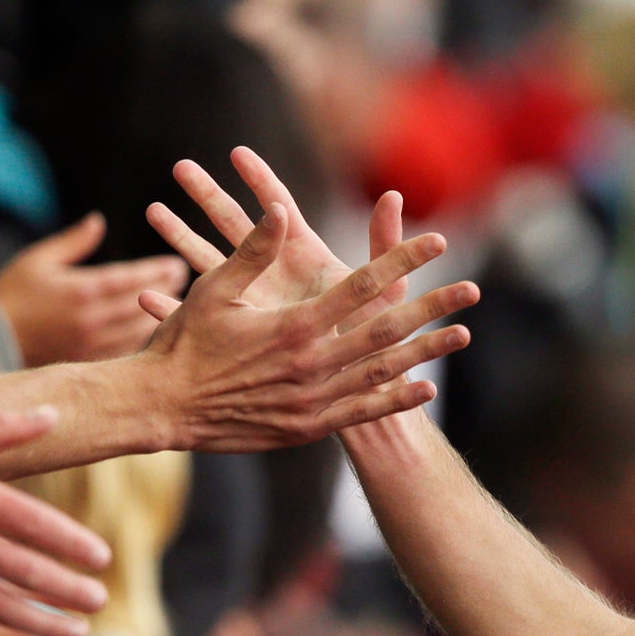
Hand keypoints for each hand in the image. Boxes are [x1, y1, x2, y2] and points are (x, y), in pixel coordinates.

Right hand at [0, 214, 189, 365]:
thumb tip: (99, 220)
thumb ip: (74, 241)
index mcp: (81, 290)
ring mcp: (93, 344)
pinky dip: (143, 338)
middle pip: (143, 303)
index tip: (176, 263)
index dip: (158, 270)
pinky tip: (156, 330)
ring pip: (140, 329)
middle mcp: (92, 319)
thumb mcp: (38, 259)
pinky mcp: (90, 361)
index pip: (132, 278)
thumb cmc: (12, 294)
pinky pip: (127, 350)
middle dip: (167, 290)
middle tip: (185, 280)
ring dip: (161, 314)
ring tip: (176, 301)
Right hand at [0, 410, 113, 635]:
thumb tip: (55, 415)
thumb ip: (4, 427)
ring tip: (78, 633)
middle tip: (99, 600)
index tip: (103, 558)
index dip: (74, 544)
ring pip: (1, 610)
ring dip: (44, 626)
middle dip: (70, 592)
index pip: (38, 526)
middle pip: (28, 574)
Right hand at [132, 162, 479, 446]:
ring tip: (463, 336)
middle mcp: (313, 363)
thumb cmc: (184, 342)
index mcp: (295, 324)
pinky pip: (362, 412)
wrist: (161, 407)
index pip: (363, 286)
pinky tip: (425, 389)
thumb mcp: (215, 288)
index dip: (403, 261)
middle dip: (433, 308)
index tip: (436, 242)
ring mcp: (313, 399)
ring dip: (427, 354)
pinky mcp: (307, 427)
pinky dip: (395, 400)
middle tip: (472, 290)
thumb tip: (279, 208)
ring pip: (383, 372)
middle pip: (388, 330)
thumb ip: (253, 250)